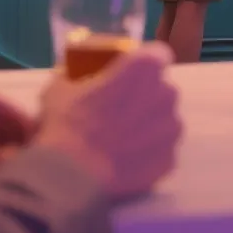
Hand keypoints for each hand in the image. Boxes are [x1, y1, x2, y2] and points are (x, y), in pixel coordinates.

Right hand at [33, 43, 181, 200]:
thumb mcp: (60, 89)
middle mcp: (167, 94)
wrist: (71, 177)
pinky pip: (161, 151)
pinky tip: (124, 162)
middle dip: (144, 97)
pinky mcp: (170, 159)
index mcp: (145, 68)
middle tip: (118, 110)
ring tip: (119, 140)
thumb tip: (69, 73)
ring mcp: (172, 129)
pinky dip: (147, 154)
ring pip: (164, 121)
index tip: (128, 75)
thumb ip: (73, 76)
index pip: (157, 54)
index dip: (142, 65)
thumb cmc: (67, 125)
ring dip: (148, 126)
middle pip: (161, 89)